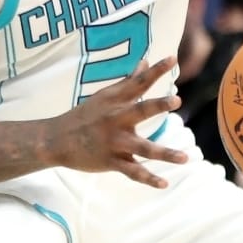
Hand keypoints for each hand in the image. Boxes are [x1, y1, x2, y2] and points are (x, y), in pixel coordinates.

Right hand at [45, 57, 186, 186]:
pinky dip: (148, 179)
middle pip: (141, 111)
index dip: (156, 70)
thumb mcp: (105, 96)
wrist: (56, 140)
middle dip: (158, 106)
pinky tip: (164, 184)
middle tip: (177, 101)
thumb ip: (129, 81)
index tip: (172, 59)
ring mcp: (115, 142)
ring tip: (185, 158)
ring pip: (143, 148)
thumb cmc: (84, 116)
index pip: (139, 82)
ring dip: (165, 154)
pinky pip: (133, 172)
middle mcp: (117, 119)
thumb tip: (146, 61)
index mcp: (116, 101)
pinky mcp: (111, 161)